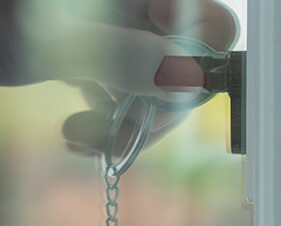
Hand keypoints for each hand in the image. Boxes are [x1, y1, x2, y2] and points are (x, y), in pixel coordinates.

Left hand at [0, 0, 238, 155]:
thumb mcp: (52, 41)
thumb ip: (124, 55)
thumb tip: (192, 77)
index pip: (211, 24)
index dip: (199, 63)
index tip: (161, 92)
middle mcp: (139, 9)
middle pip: (191, 63)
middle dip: (160, 108)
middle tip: (113, 140)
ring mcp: (122, 31)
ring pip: (163, 84)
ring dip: (132, 121)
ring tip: (81, 137)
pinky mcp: (102, 53)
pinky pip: (131, 89)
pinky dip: (113, 116)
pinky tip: (79, 129)